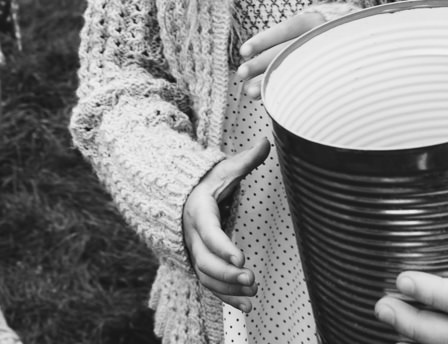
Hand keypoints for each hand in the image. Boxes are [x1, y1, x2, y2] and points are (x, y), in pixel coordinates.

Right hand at [183, 138, 270, 309]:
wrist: (180, 196)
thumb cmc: (206, 182)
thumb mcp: (224, 169)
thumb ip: (246, 160)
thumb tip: (267, 141)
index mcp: (199, 210)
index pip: (209, 232)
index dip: (223, 247)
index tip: (242, 260)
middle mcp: (192, 235)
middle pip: (205, 260)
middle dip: (227, 273)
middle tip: (251, 279)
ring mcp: (193, 251)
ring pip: (206, 276)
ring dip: (228, 289)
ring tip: (254, 293)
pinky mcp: (199, 263)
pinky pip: (209, 285)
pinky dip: (226, 298)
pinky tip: (247, 307)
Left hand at [235, 2, 354, 98]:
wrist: (361, 49)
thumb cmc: (325, 40)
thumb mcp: (312, 30)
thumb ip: (290, 38)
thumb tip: (251, 54)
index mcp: (315, 22)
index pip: (287, 29)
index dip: (264, 40)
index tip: (244, 51)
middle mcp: (323, 37)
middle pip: (287, 51)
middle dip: (261, 64)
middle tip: (242, 74)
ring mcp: (328, 56)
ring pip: (295, 70)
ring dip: (269, 80)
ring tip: (250, 91)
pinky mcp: (334, 70)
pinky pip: (309, 85)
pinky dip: (288, 91)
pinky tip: (271, 98)